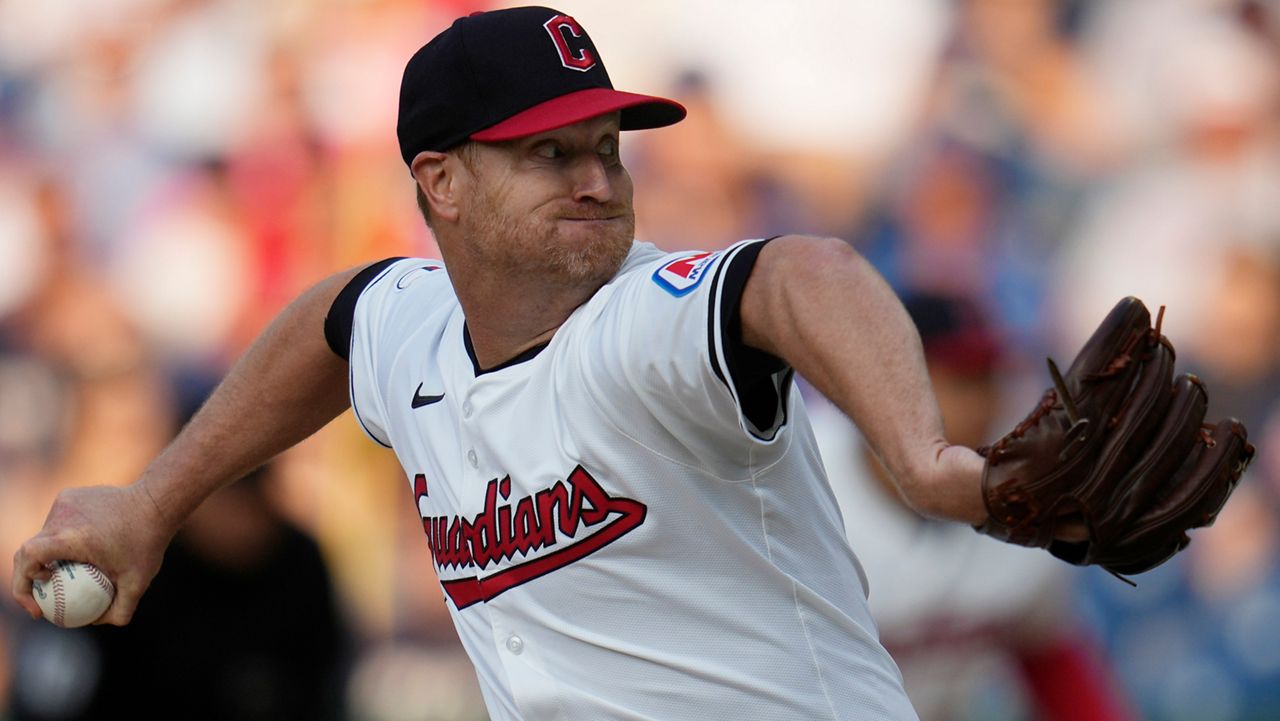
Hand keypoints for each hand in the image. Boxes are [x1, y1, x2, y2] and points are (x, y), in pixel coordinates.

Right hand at [11, 483, 177, 624]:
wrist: (157, 501)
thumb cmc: (148, 542)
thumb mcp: (138, 583)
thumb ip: (120, 610)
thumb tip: (96, 622)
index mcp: (70, 537)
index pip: (28, 558)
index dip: (23, 582)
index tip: (39, 603)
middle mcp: (62, 516)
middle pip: (30, 550)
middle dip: (30, 577)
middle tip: (46, 595)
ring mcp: (64, 502)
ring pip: (44, 536)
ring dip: (49, 556)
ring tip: (69, 572)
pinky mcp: (69, 495)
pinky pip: (58, 523)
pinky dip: (62, 538)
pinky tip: (84, 550)